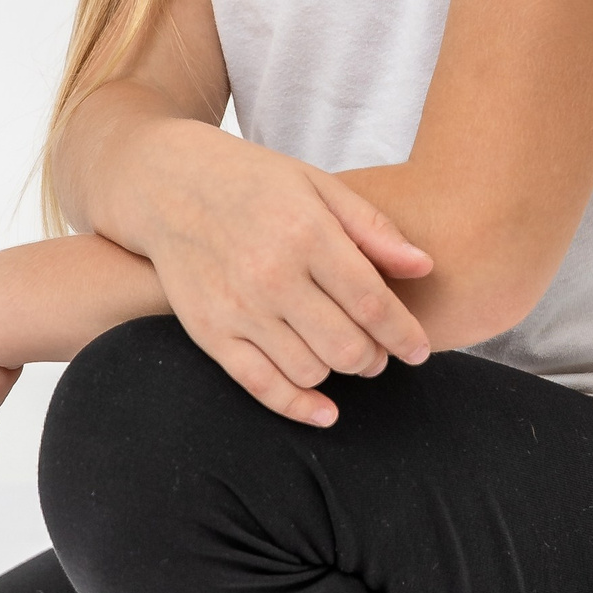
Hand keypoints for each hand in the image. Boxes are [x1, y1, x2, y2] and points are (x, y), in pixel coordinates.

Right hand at [120, 122, 433, 425]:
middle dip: (376, 358)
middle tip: (380, 352)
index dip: (405, 335)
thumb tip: (425, 267)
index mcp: (307, 233)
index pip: (373, 304)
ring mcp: (237, 308)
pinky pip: (261, 386)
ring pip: (312, 371)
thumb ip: (373, 229)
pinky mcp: (209, 332)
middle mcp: (272, 275)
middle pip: (347, 347)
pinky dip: (300, 407)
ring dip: (339, 373)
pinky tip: (325, 410)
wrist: (168, 184)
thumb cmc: (254, 181)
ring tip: (345, 356)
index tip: (420, 348)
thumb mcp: (318, 185)